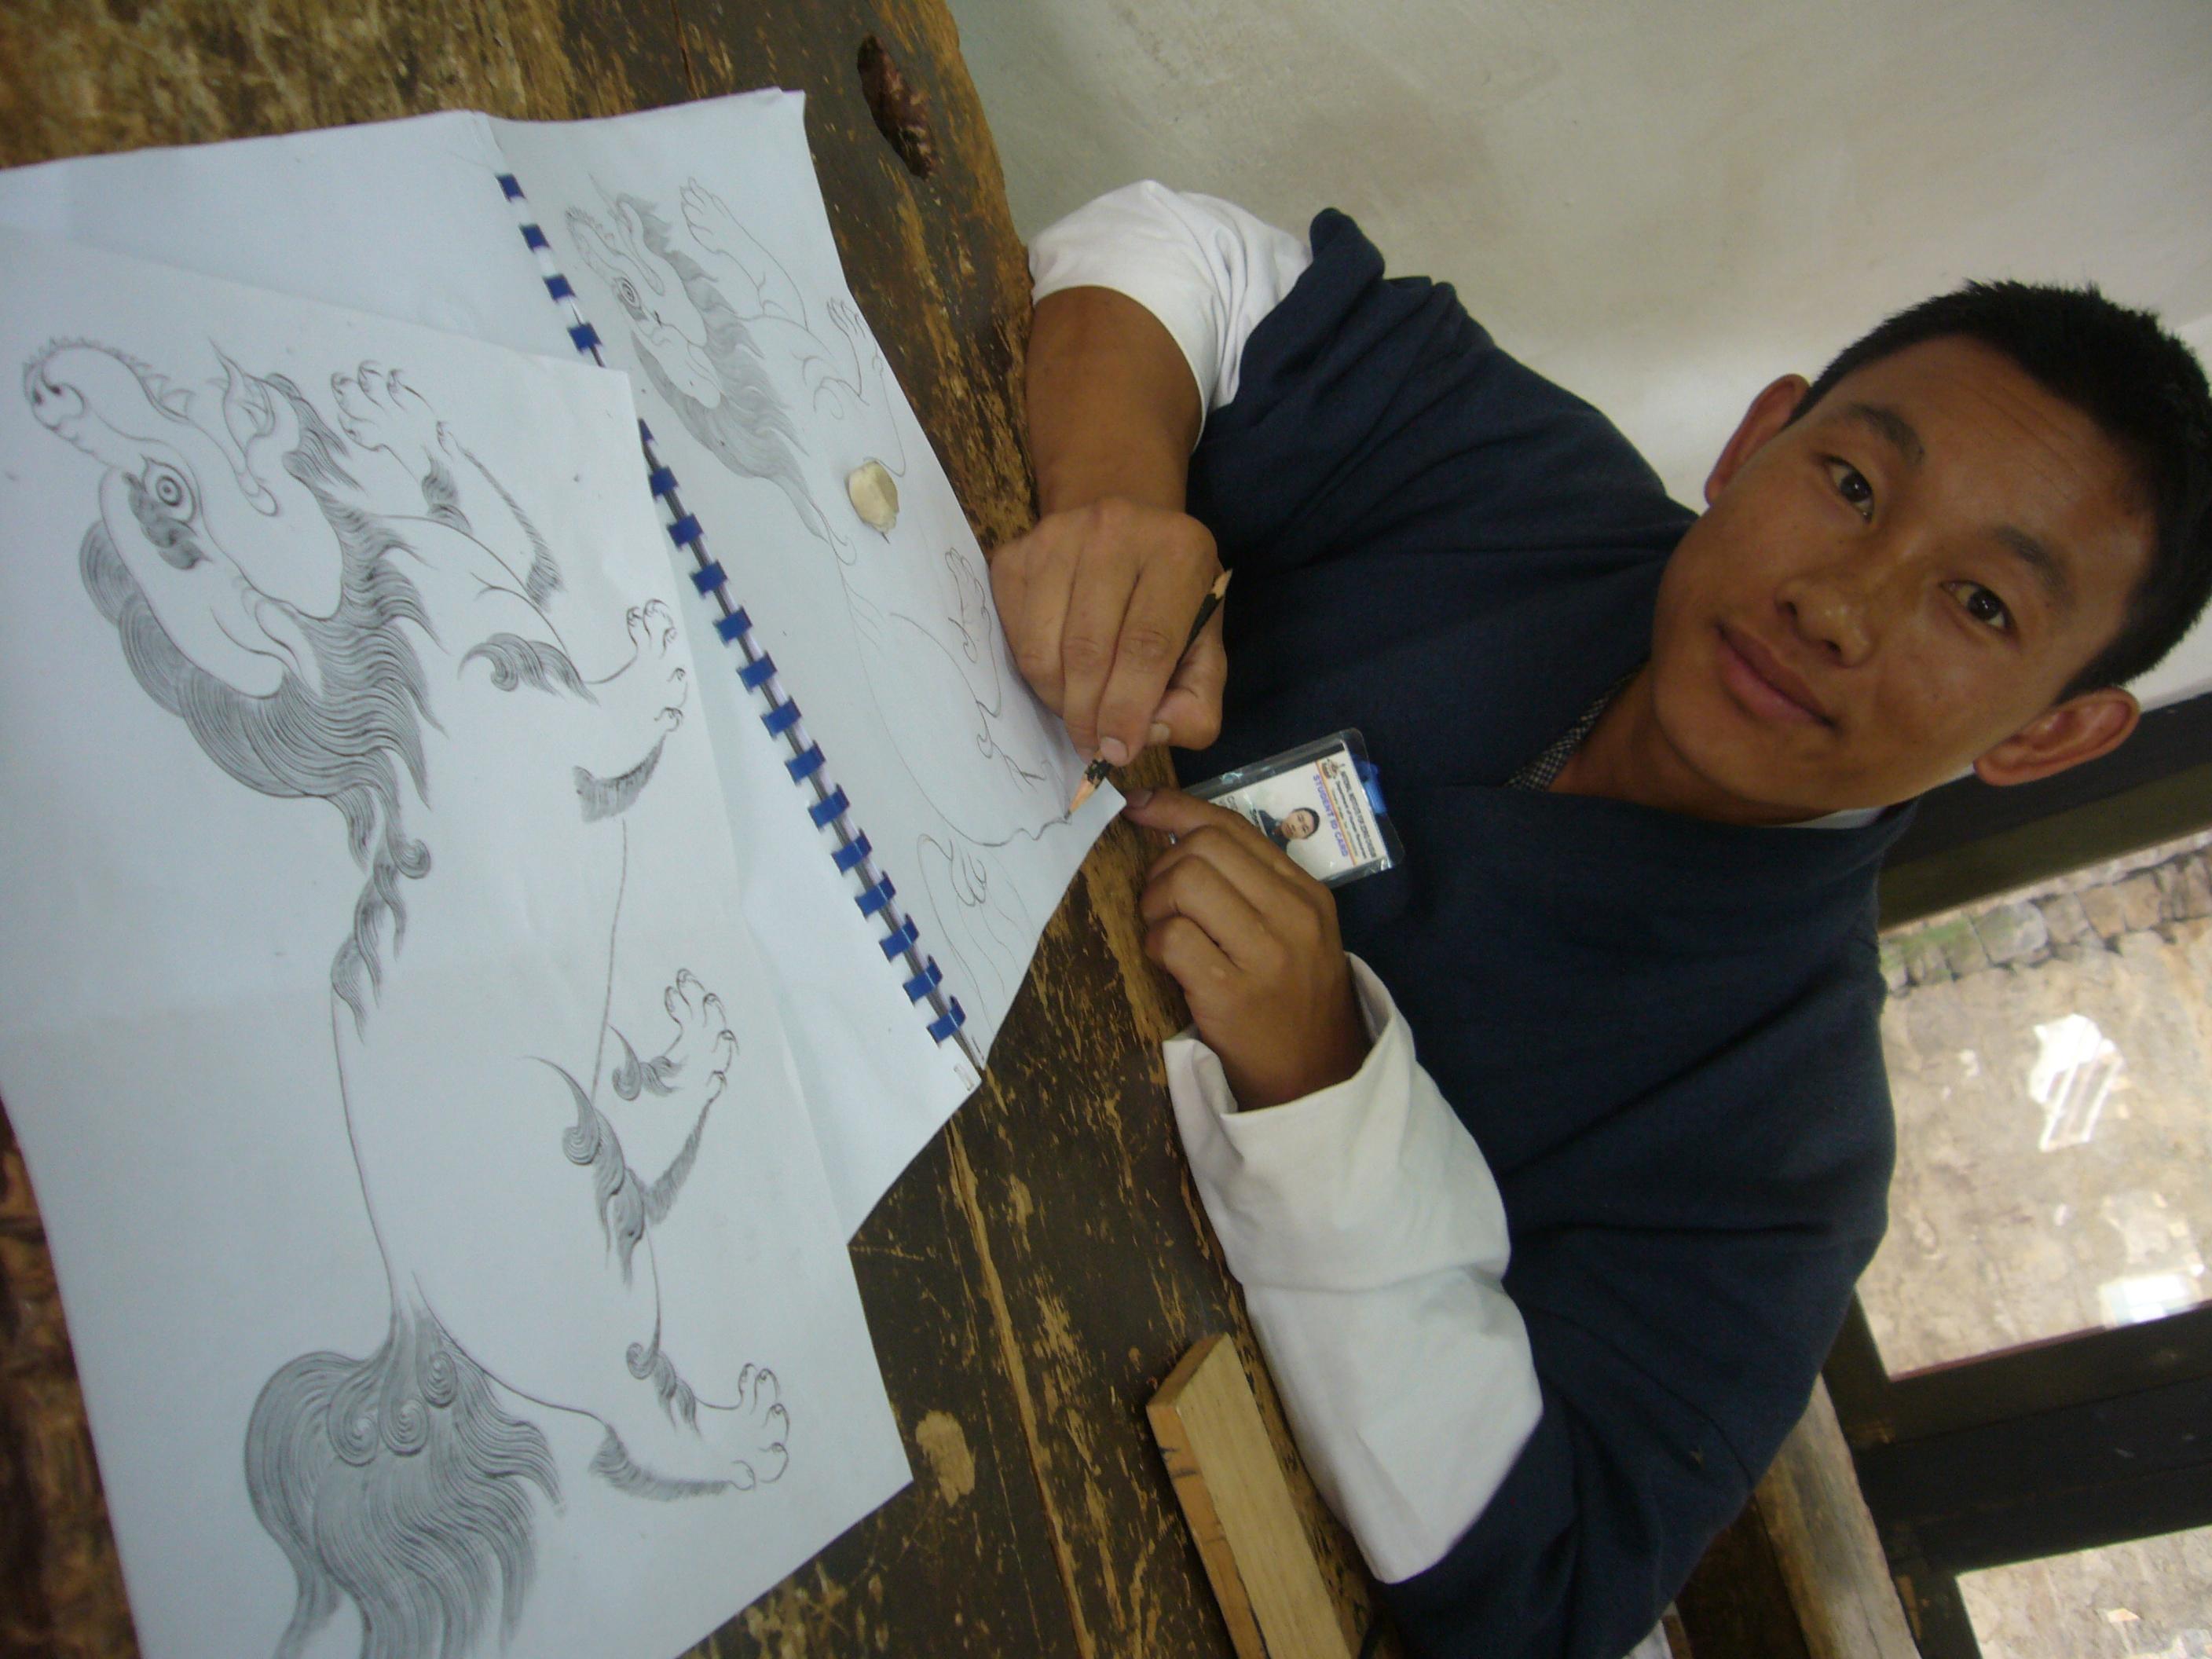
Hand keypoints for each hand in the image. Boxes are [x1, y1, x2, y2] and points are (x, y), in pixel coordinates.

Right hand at [989, 496, 1225, 766]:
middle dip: (1087, 714)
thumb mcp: (1205, 647)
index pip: (1146, 644)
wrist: (1125, 536)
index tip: (1117, 752)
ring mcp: (1056, 537)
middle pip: (1087, 650)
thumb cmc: (1170, 602)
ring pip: (1042, 649)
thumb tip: (1146, 735)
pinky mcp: (1015, 555)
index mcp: (1179, 550)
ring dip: (1056, 699)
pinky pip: (1014, 638)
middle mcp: (1115, 528)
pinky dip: (1032, 674)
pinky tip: (1058, 672)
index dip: (1128, 709)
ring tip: (1077, 709)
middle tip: (1091, 744)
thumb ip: (1195, 702)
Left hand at [1125, 788, 1367, 1108]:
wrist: (1317, 1081)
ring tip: (1165, 932)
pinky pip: (1172, 938)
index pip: (1232, 827)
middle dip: (1163, 866)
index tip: (1139, 807)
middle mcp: (1291, 916)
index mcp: (1306, 893)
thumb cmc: (1296, 1000)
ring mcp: (1264, 955)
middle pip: (1202, 847)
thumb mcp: (1297, 932)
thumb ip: (1253, 884)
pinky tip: (1168, 963)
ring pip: (1184, 882)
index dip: (1176, 809)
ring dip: (1155, 904)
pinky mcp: (1231, 994)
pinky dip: (1156, 944)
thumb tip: (1179, 830)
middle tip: (1162, 902)